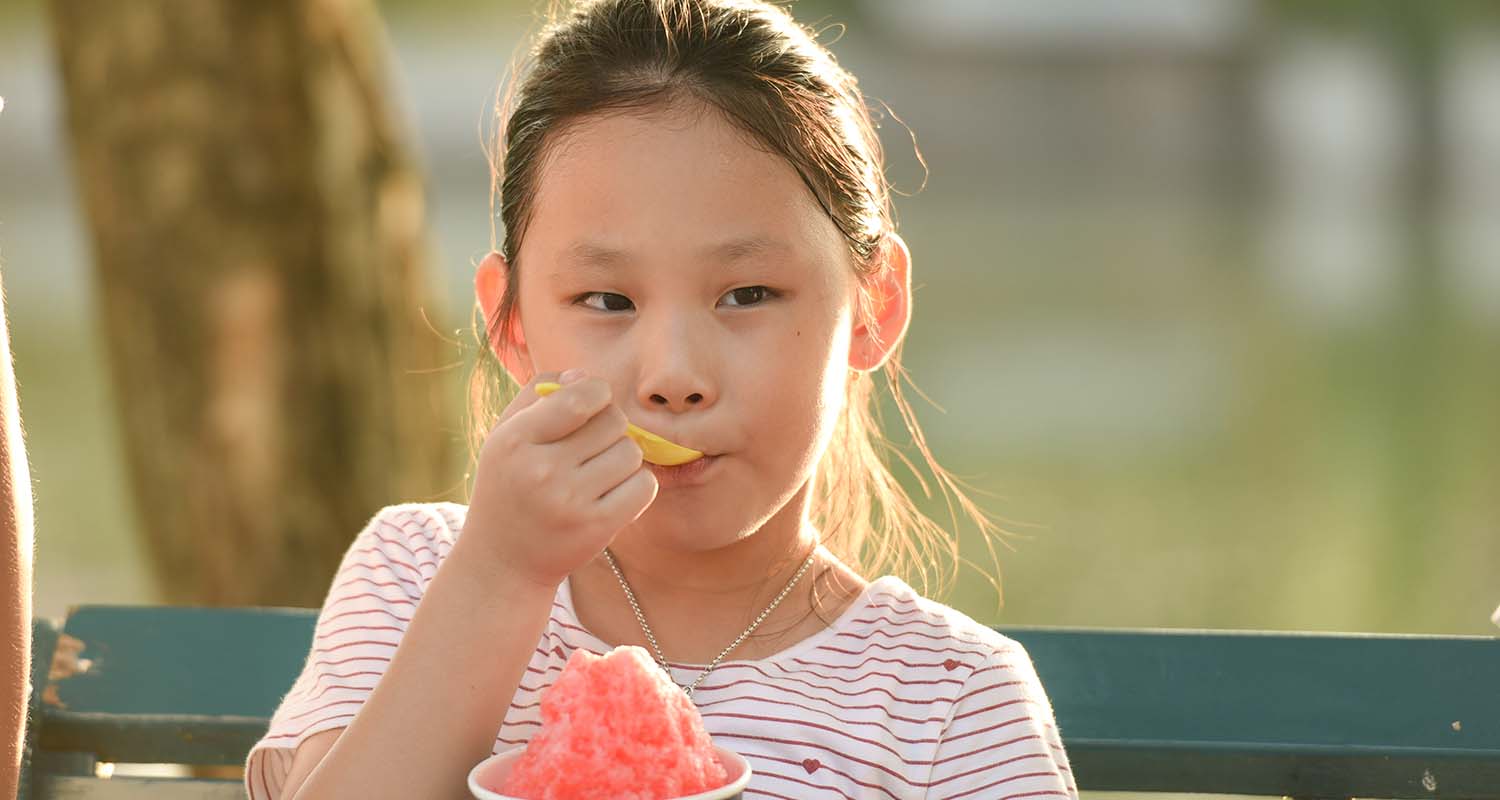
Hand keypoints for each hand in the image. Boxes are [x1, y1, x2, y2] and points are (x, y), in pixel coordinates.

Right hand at [460, 369, 657, 588]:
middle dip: (610, 426)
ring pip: (631, 452)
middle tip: (591, 444)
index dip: (598, 392)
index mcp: (515, 440)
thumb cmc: (509, 484)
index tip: (592, 403)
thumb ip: (539, 393)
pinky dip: (637, 485)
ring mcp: (570, 502)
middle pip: (614, 422)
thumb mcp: (506, 433)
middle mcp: (541, 471)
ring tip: (598, 471)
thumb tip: (584, 375)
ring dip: (622, 458)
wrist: (502, 560)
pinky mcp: (596, 528)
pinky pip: (644, 486)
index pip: (581, 396)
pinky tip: (614, 491)